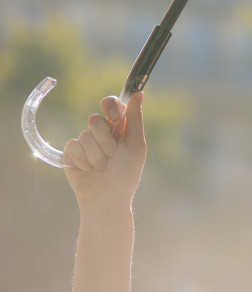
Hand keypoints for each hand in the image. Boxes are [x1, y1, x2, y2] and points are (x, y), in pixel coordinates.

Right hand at [63, 92, 146, 208]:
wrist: (107, 198)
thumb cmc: (126, 173)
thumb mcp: (135, 145)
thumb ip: (135, 119)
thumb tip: (139, 93)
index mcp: (119, 128)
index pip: (111, 105)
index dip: (110, 106)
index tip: (114, 116)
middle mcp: (102, 133)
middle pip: (96, 119)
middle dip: (105, 138)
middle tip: (112, 153)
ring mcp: (86, 143)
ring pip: (86, 134)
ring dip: (97, 154)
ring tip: (102, 167)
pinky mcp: (72, 153)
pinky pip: (73, 145)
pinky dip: (83, 159)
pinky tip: (88, 169)